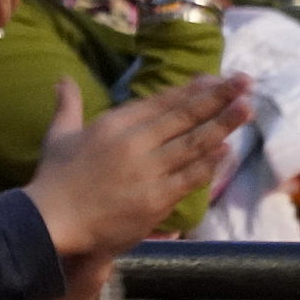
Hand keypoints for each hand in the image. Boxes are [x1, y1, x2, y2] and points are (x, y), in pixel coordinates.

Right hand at [26, 73, 251, 299]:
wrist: (52, 221)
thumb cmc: (54, 178)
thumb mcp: (58, 135)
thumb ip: (67, 104)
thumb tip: (62, 78)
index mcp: (113, 125)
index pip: (161, 101)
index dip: (191, 89)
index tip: (215, 78)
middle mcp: (134, 143)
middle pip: (184, 116)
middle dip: (217, 97)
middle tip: (245, 82)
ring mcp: (148, 171)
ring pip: (193, 144)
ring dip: (222, 125)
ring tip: (247, 109)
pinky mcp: (156, 198)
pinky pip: (190, 177)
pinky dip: (210, 163)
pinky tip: (227, 150)